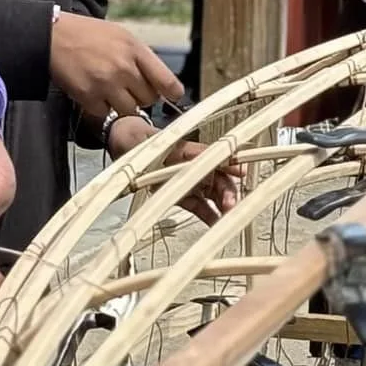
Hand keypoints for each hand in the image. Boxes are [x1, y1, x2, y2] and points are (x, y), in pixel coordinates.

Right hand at [51, 12, 184, 119]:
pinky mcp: (89, 97)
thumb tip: (161, 81)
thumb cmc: (89, 35)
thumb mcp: (122, 36)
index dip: (173, 93)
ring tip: (112, 91)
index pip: (166, 81)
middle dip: (142, 96)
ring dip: (123, 105)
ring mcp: (106, 84)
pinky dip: (103, 108)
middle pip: (149, 99)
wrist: (54, 36)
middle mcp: (124, 68)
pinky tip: (96, 93)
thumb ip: (142, 58)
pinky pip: (106, 113)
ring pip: (130, 110)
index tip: (173, 97)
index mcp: (135, 50)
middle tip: (129, 88)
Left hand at [106, 117, 241, 224]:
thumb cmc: (138, 139)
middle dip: (228, 191)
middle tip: (232, 204)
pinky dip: (210, 216)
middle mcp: (195, 166)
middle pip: (220, 179)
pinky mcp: (183, 197)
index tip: (241, 171)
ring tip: (229, 218)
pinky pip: (201, 208)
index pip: (217, 155)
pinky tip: (219, 225)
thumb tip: (179, 154)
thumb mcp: (149, 143)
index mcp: (190, 150)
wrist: (123, 144)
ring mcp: (191, 182)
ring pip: (215, 195)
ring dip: (223, 206)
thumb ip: (164, 149)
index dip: (231, 163)